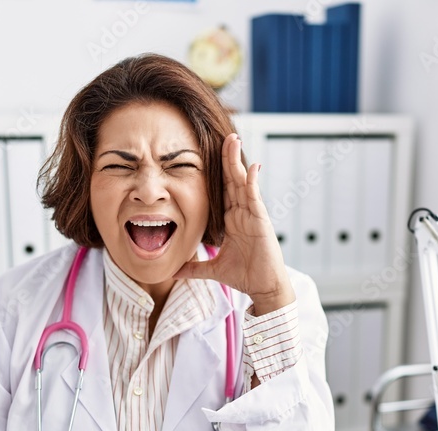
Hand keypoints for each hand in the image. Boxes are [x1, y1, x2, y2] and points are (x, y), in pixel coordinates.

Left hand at [173, 133, 294, 315]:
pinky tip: (251, 166)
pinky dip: (253, 182)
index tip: (210, 153)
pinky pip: (255, 197)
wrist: (264, 288)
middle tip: (225, 135)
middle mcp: (242, 213)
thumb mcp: (213, 270)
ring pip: (243, 182)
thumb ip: (194, 268)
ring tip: (234, 140)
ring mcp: (252, 215)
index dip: (218, 172)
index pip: (222, 190)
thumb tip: (173, 271)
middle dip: (228, 158)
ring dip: (238, 161)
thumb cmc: (245, 276)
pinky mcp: (261, 221)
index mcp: (232, 220)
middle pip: (233, 180)